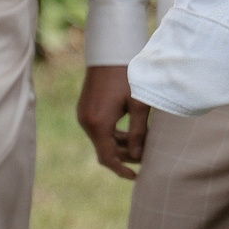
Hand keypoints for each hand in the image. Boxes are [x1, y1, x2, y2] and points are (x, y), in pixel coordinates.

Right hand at [78, 63, 149, 178]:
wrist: (110, 52)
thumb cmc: (129, 75)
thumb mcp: (138, 105)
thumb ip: (139, 132)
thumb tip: (138, 157)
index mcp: (98, 124)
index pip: (108, 158)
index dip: (122, 169)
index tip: (136, 176)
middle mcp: (86, 122)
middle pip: (104, 150)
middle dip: (124, 156)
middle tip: (146, 155)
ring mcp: (83, 115)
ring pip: (101, 140)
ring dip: (119, 145)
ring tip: (141, 143)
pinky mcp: (85, 108)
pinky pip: (98, 129)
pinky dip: (112, 134)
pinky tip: (129, 130)